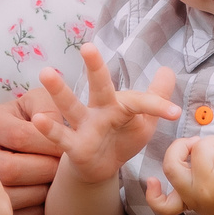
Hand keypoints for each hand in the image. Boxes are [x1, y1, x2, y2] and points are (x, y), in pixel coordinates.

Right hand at [0, 97, 60, 214]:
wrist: (22, 142)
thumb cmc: (36, 118)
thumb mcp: (41, 102)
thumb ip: (49, 111)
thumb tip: (54, 134)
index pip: (20, 137)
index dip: (50, 145)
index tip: (67, 148)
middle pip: (11, 169)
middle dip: (45, 170)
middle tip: (62, 168)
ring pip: (10, 195)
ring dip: (41, 191)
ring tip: (54, 181)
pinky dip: (34, 210)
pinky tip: (43, 196)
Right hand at [33, 48, 179, 185]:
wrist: (102, 167)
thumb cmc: (122, 139)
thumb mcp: (145, 121)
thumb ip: (156, 96)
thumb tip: (167, 69)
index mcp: (120, 104)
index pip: (140, 101)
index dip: (158, 104)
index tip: (175, 113)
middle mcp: (100, 110)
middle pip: (98, 86)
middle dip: (94, 67)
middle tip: (87, 47)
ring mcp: (84, 125)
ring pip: (71, 106)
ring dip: (59, 91)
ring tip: (46, 72)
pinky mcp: (73, 145)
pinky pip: (61, 137)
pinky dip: (49, 129)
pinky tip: (38, 120)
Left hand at [146, 132, 213, 214]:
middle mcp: (203, 190)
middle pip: (197, 151)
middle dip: (211, 144)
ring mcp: (192, 199)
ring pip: (172, 166)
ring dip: (180, 151)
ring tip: (196, 147)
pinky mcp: (189, 205)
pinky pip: (164, 204)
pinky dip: (155, 194)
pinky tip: (152, 181)